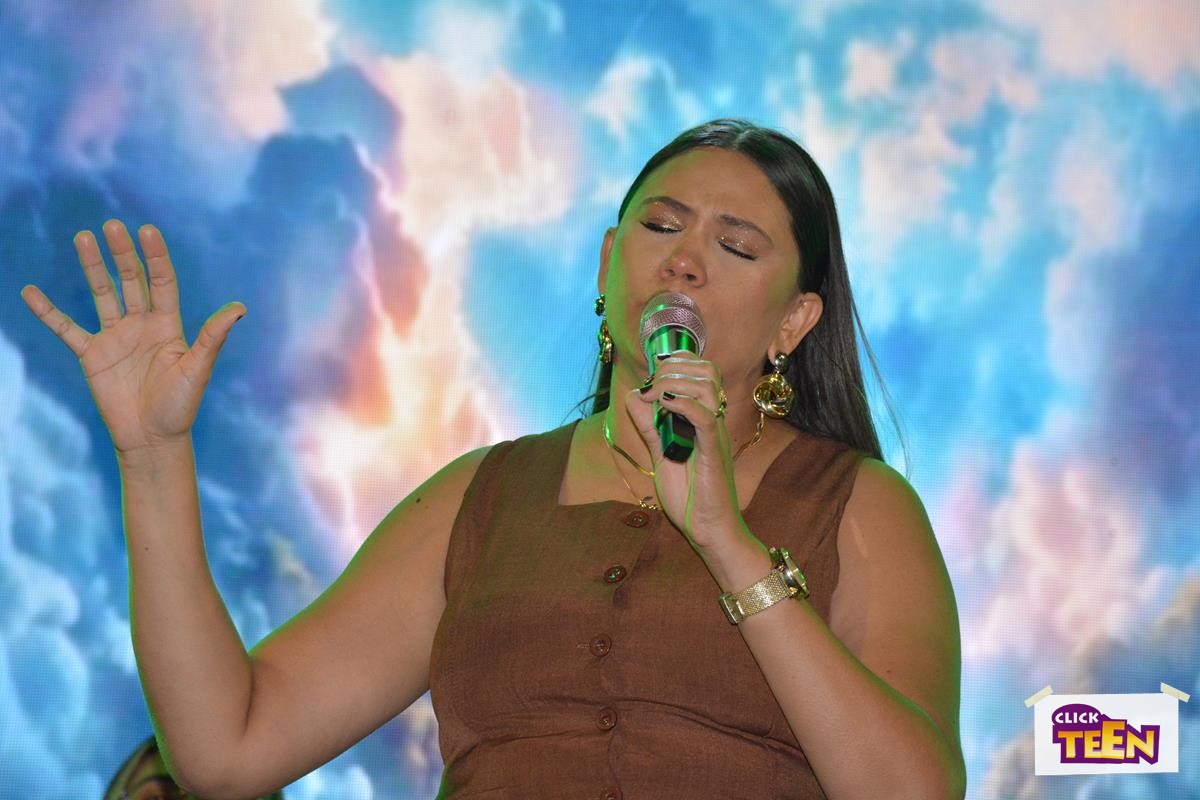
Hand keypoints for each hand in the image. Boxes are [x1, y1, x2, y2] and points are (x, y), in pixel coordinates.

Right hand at [20, 220, 244, 456]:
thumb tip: (240, 308)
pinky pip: (66, 328)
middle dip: (122, 253)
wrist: (151, 439)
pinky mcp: (92, 355)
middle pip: (130, 280)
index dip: (155, 256)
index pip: (162, 281)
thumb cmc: (181, 406)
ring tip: (83, 237)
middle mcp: (141, 324)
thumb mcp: (197, 369)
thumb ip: (213, 337)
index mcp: (169, 325)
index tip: (147, 231)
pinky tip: (30, 292)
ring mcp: (115, 337)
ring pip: (102, 293)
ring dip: (92, 266)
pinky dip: (48, 312)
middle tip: (111, 226)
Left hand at [623, 353, 741, 548]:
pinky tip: (664, 404)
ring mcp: (715, 435)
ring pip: (708, 387)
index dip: (678, 361)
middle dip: (674, 367)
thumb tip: (633, 396)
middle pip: (708, 371)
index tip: (653, 372)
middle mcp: (713, 422)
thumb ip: (650, 426)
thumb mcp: (661, 455)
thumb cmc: (689, 496)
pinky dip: (682, 404)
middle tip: (651, 384)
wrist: (707, 530)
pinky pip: (704, 417)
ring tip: (655, 393)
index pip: (702, 372)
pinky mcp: (714, 452)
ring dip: (676, 381)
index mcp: (704, 419)